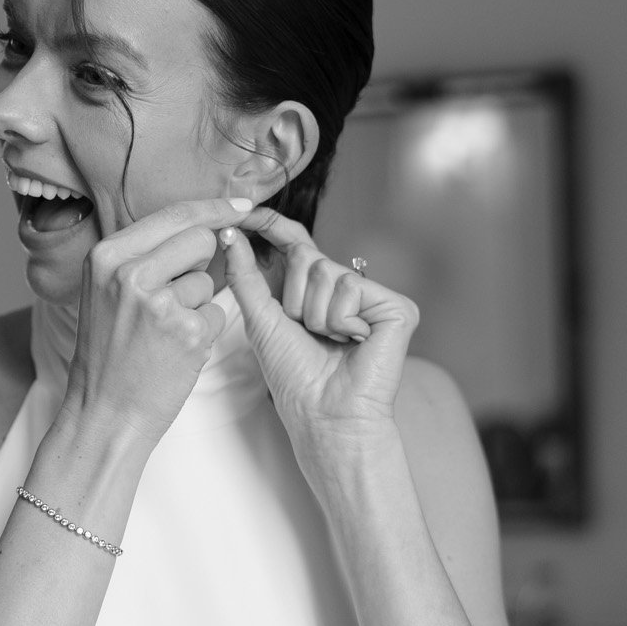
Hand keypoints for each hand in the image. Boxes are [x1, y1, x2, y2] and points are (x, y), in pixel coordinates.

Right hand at [61, 198, 250, 449]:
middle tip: (173, 298)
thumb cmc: (109, 352)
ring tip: (163, 334)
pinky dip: (203, 333)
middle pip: (200, 240)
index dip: (214, 209)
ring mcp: (159, 303)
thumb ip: (144, 255)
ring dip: (197, 306)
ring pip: (209, 281)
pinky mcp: (188, 333)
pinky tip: (175, 351)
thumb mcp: (107, 290)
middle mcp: (129, 274)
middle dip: (201, 264)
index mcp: (107, 256)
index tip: (243, 205)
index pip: (174, 215)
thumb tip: (203, 223)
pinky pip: (216, 315)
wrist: (103, 413)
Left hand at [220, 209, 418, 467]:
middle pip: (308, 256)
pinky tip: (354, 343)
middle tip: (308, 333)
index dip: (275, 226)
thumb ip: (246, 276)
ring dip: (316, 314)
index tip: (248, 211)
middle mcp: (347, 289)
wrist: (324, 414)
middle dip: (294, 298)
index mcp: (316, 291)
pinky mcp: (397, 307)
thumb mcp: (261, 321)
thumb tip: (230, 234)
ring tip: (331, 343)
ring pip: (327, 272)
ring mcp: (374, 297)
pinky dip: (341, 320)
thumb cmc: (295, 377)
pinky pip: (350, 287)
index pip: (297, 244)